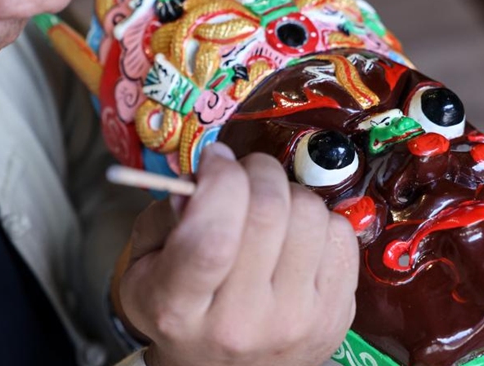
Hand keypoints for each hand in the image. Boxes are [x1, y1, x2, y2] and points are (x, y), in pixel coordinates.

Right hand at [116, 143, 358, 365]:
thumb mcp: (143, 268)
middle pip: (267, 211)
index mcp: (181, 308)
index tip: (213, 161)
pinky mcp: (336, 314)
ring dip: (286, 193)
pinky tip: (293, 237)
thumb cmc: (181, 312)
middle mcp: (243, 321)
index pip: (213, 236)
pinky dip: (316, 219)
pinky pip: (340, 232)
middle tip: (240, 175)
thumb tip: (206, 173)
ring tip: (267, 211)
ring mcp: (297, 320)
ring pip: (308, 212)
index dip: (218, 180)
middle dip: (253, 170)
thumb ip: (161, 216)